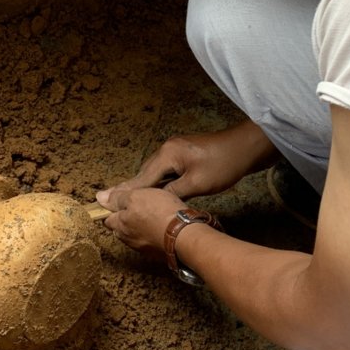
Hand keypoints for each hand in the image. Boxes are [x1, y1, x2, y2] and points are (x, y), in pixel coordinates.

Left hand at [98, 185, 185, 255]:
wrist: (185, 236)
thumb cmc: (160, 213)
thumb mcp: (136, 196)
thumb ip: (117, 198)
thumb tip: (99, 198)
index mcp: (120, 226)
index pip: (107, 218)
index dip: (111, 208)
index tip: (120, 200)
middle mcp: (129, 240)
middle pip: (122, 227)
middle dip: (127, 217)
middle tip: (140, 204)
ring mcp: (144, 248)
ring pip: (137, 233)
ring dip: (142, 224)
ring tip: (154, 212)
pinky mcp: (158, 252)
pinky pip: (151, 239)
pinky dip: (154, 232)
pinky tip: (163, 223)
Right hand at [100, 120, 277, 204]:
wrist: (246, 148)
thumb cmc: (223, 165)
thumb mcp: (197, 184)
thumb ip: (173, 193)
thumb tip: (154, 202)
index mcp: (167, 154)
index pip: (142, 178)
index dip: (124, 191)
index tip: (103, 199)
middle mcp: (167, 149)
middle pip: (144, 173)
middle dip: (128, 189)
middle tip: (104, 200)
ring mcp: (176, 150)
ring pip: (154, 172)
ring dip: (142, 186)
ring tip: (123, 199)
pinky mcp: (184, 154)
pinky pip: (165, 170)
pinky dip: (156, 182)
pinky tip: (151, 191)